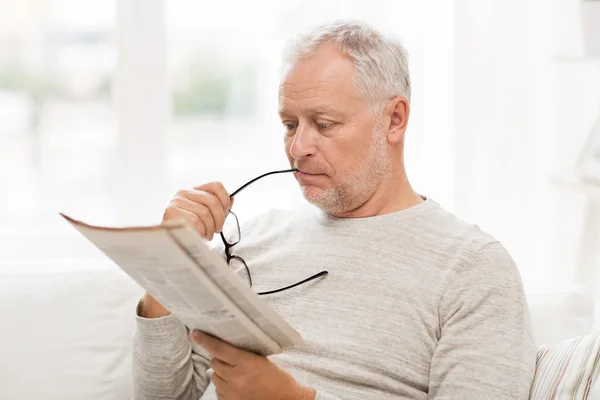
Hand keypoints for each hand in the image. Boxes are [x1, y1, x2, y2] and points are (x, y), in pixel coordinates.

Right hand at [141, 182, 231, 318]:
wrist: (171, 249)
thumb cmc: (190, 233)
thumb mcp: (206, 219)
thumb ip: (217, 209)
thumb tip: (232, 199)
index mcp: (192, 192)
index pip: (216, 186)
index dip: (225, 199)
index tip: (227, 213)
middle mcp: (182, 194)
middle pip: (213, 201)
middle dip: (220, 218)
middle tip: (217, 230)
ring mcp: (175, 202)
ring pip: (205, 212)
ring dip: (210, 228)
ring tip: (206, 235)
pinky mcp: (171, 212)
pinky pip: (195, 221)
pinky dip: (200, 231)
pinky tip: (198, 236)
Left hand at [189, 330, 315, 399]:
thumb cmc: (278, 380)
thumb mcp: (263, 361)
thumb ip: (244, 355)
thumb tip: (226, 348)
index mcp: (246, 362)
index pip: (219, 348)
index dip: (205, 340)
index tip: (194, 334)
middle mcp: (236, 378)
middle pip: (215, 362)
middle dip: (219, 358)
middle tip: (230, 358)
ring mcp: (232, 392)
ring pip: (215, 376)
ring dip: (221, 373)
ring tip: (236, 374)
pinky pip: (218, 391)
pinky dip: (224, 386)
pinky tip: (236, 386)